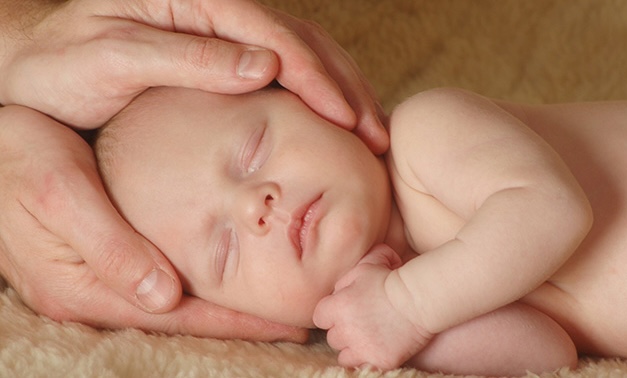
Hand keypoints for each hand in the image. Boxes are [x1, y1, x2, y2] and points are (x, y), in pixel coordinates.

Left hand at [0, 0, 387, 152]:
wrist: (31, 67)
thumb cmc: (62, 64)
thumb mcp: (114, 58)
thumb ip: (189, 58)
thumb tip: (265, 68)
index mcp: (195, 0)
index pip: (275, 37)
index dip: (318, 80)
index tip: (349, 121)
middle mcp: (217, 9)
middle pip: (302, 42)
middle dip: (345, 89)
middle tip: (377, 136)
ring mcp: (223, 30)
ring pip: (303, 54)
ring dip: (342, 93)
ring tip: (371, 133)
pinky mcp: (223, 54)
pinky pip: (285, 69)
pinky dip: (318, 96)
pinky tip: (334, 124)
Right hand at [0, 105, 306, 341]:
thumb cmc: (18, 160)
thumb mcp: (58, 192)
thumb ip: (110, 245)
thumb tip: (164, 296)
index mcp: (83, 288)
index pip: (178, 317)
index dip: (237, 322)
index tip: (289, 324)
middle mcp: (89, 299)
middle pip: (180, 320)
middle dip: (239, 321)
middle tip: (298, 318)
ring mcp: (92, 286)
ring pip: (173, 306)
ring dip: (222, 306)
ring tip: (275, 304)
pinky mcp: (97, 267)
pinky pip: (157, 285)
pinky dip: (197, 287)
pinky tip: (225, 277)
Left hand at [313, 244, 431, 369]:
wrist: (419, 298)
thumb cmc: (390, 278)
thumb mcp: (364, 267)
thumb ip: (345, 279)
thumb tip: (340, 289)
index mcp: (337, 307)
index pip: (320, 318)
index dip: (331, 314)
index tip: (344, 311)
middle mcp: (345, 330)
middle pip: (332, 338)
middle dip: (343, 330)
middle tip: (360, 322)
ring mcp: (362, 348)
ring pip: (344, 355)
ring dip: (352, 348)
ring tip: (367, 338)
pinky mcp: (379, 361)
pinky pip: (364, 365)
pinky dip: (368, 358)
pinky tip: (378, 347)